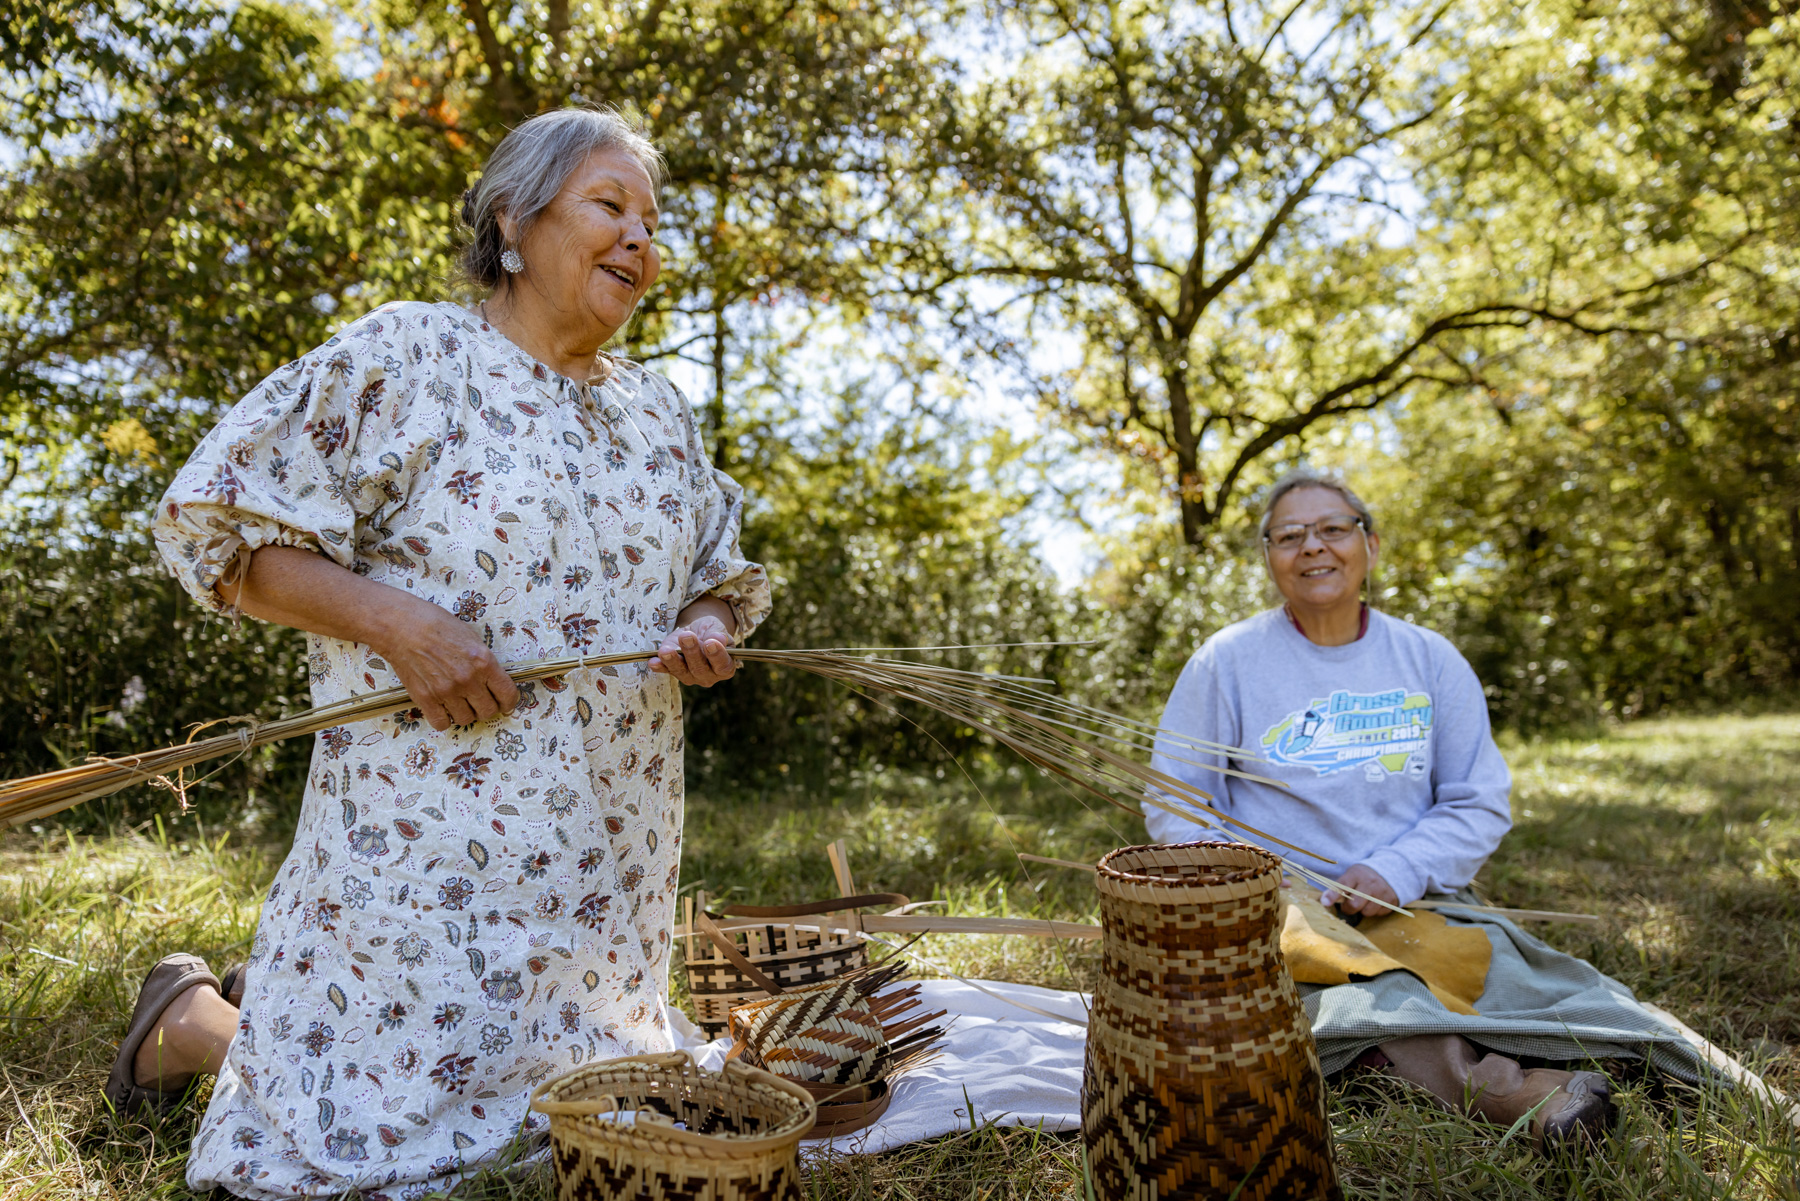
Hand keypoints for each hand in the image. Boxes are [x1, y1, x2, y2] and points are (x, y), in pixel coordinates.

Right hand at [378, 595, 520, 729]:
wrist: (400, 626)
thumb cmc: (434, 624)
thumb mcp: (470, 637)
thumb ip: (483, 660)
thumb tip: (492, 678)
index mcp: (483, 661)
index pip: (507, 694)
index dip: (508, 702)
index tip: (504, 703)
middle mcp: (468, 680)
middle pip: (488, 711)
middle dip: (487, 707)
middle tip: (479, 701)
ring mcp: (446, 691)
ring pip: (466, 719)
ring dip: (466, 713)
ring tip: (459, 702)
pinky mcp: (425, 699)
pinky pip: (442, 723)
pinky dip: (444, 719)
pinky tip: (442, 708)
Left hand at [649, 614, 735, 685]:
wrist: (697, 631)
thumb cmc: (710, 631)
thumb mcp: (716, 628)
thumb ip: (717, 634)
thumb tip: (717, 639)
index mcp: (725, 667)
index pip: (723, 665)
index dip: (717, 655)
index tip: (710, 643)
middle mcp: (708, 676)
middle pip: (700, 669)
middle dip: (692, 653)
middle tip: (687, 637)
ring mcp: (690, 676)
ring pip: (681, 671)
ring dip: (673, 661)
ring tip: (666, 651)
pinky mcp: (673, 671)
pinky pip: (666, 670)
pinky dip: (659, 667)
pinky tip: (653, 662)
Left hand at [1322, 863, 1400, 916]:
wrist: (1389, 870)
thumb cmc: (1363, 876)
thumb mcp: (1351, 875)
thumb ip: (1339, 887)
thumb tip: (1324, 901)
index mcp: (1356, 874)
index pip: (1342, 885)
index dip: (1332, 895)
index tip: (1325, 902)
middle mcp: (1369, 883)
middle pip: (1354, 905)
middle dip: (1348, 909)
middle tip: (1347, 906)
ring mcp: (1381, 892)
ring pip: (1367, 912)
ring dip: (1362, 910)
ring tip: (1364, 901)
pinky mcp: (1391, 901)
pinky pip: (1378, 914)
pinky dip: (1374, 911)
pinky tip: (1374, 902)